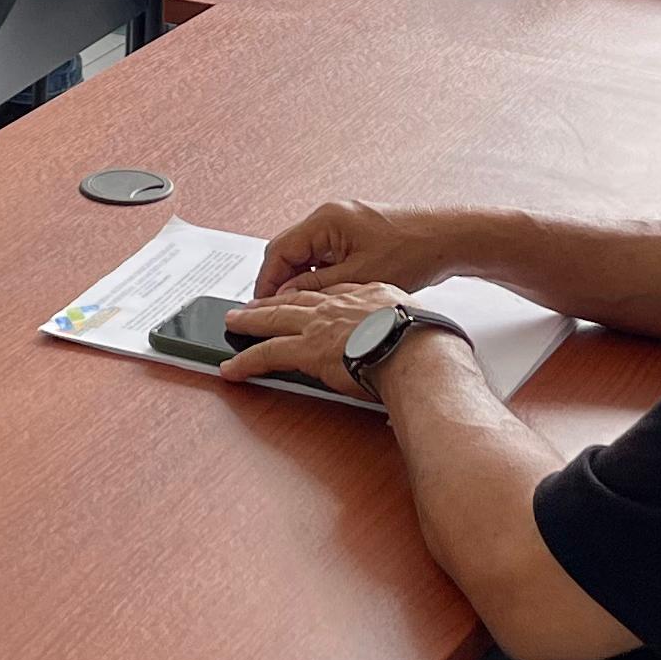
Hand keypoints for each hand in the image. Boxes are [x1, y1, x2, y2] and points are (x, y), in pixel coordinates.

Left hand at [214, 279, 409, 399]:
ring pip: (273, 320)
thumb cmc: (428, 341)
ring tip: (233, 323)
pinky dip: (246, 361)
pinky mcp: (307, 350)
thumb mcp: (418, 320)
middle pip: (296, 299)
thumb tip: (410, 348)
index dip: (312, 294)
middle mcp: (339, 304)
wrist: (420, 349)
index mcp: (367, 295)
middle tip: (253, 302)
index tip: (301, 296)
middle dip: (272, 300)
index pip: (330, 292)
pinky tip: (231, 367)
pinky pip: (267, 354)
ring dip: (250, 321)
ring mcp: (320, 325)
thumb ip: (404, 329)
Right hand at [256, 197, 468, 298]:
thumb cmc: (413, 251)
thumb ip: (318, 287)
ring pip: (306, 255)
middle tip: (274, 312)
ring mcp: (342, 224)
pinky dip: (319, 276)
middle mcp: (330, 217)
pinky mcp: (354, 235)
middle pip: (289, 251)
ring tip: (300, 309)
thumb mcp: (359, 278)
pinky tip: (325, 297)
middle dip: (280, 282)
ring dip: (301, 280)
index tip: (260, 306)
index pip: (279, 250)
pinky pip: (324, 255)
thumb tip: (287, 298)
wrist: (447, 240)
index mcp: (326, 220)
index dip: (266, 281)